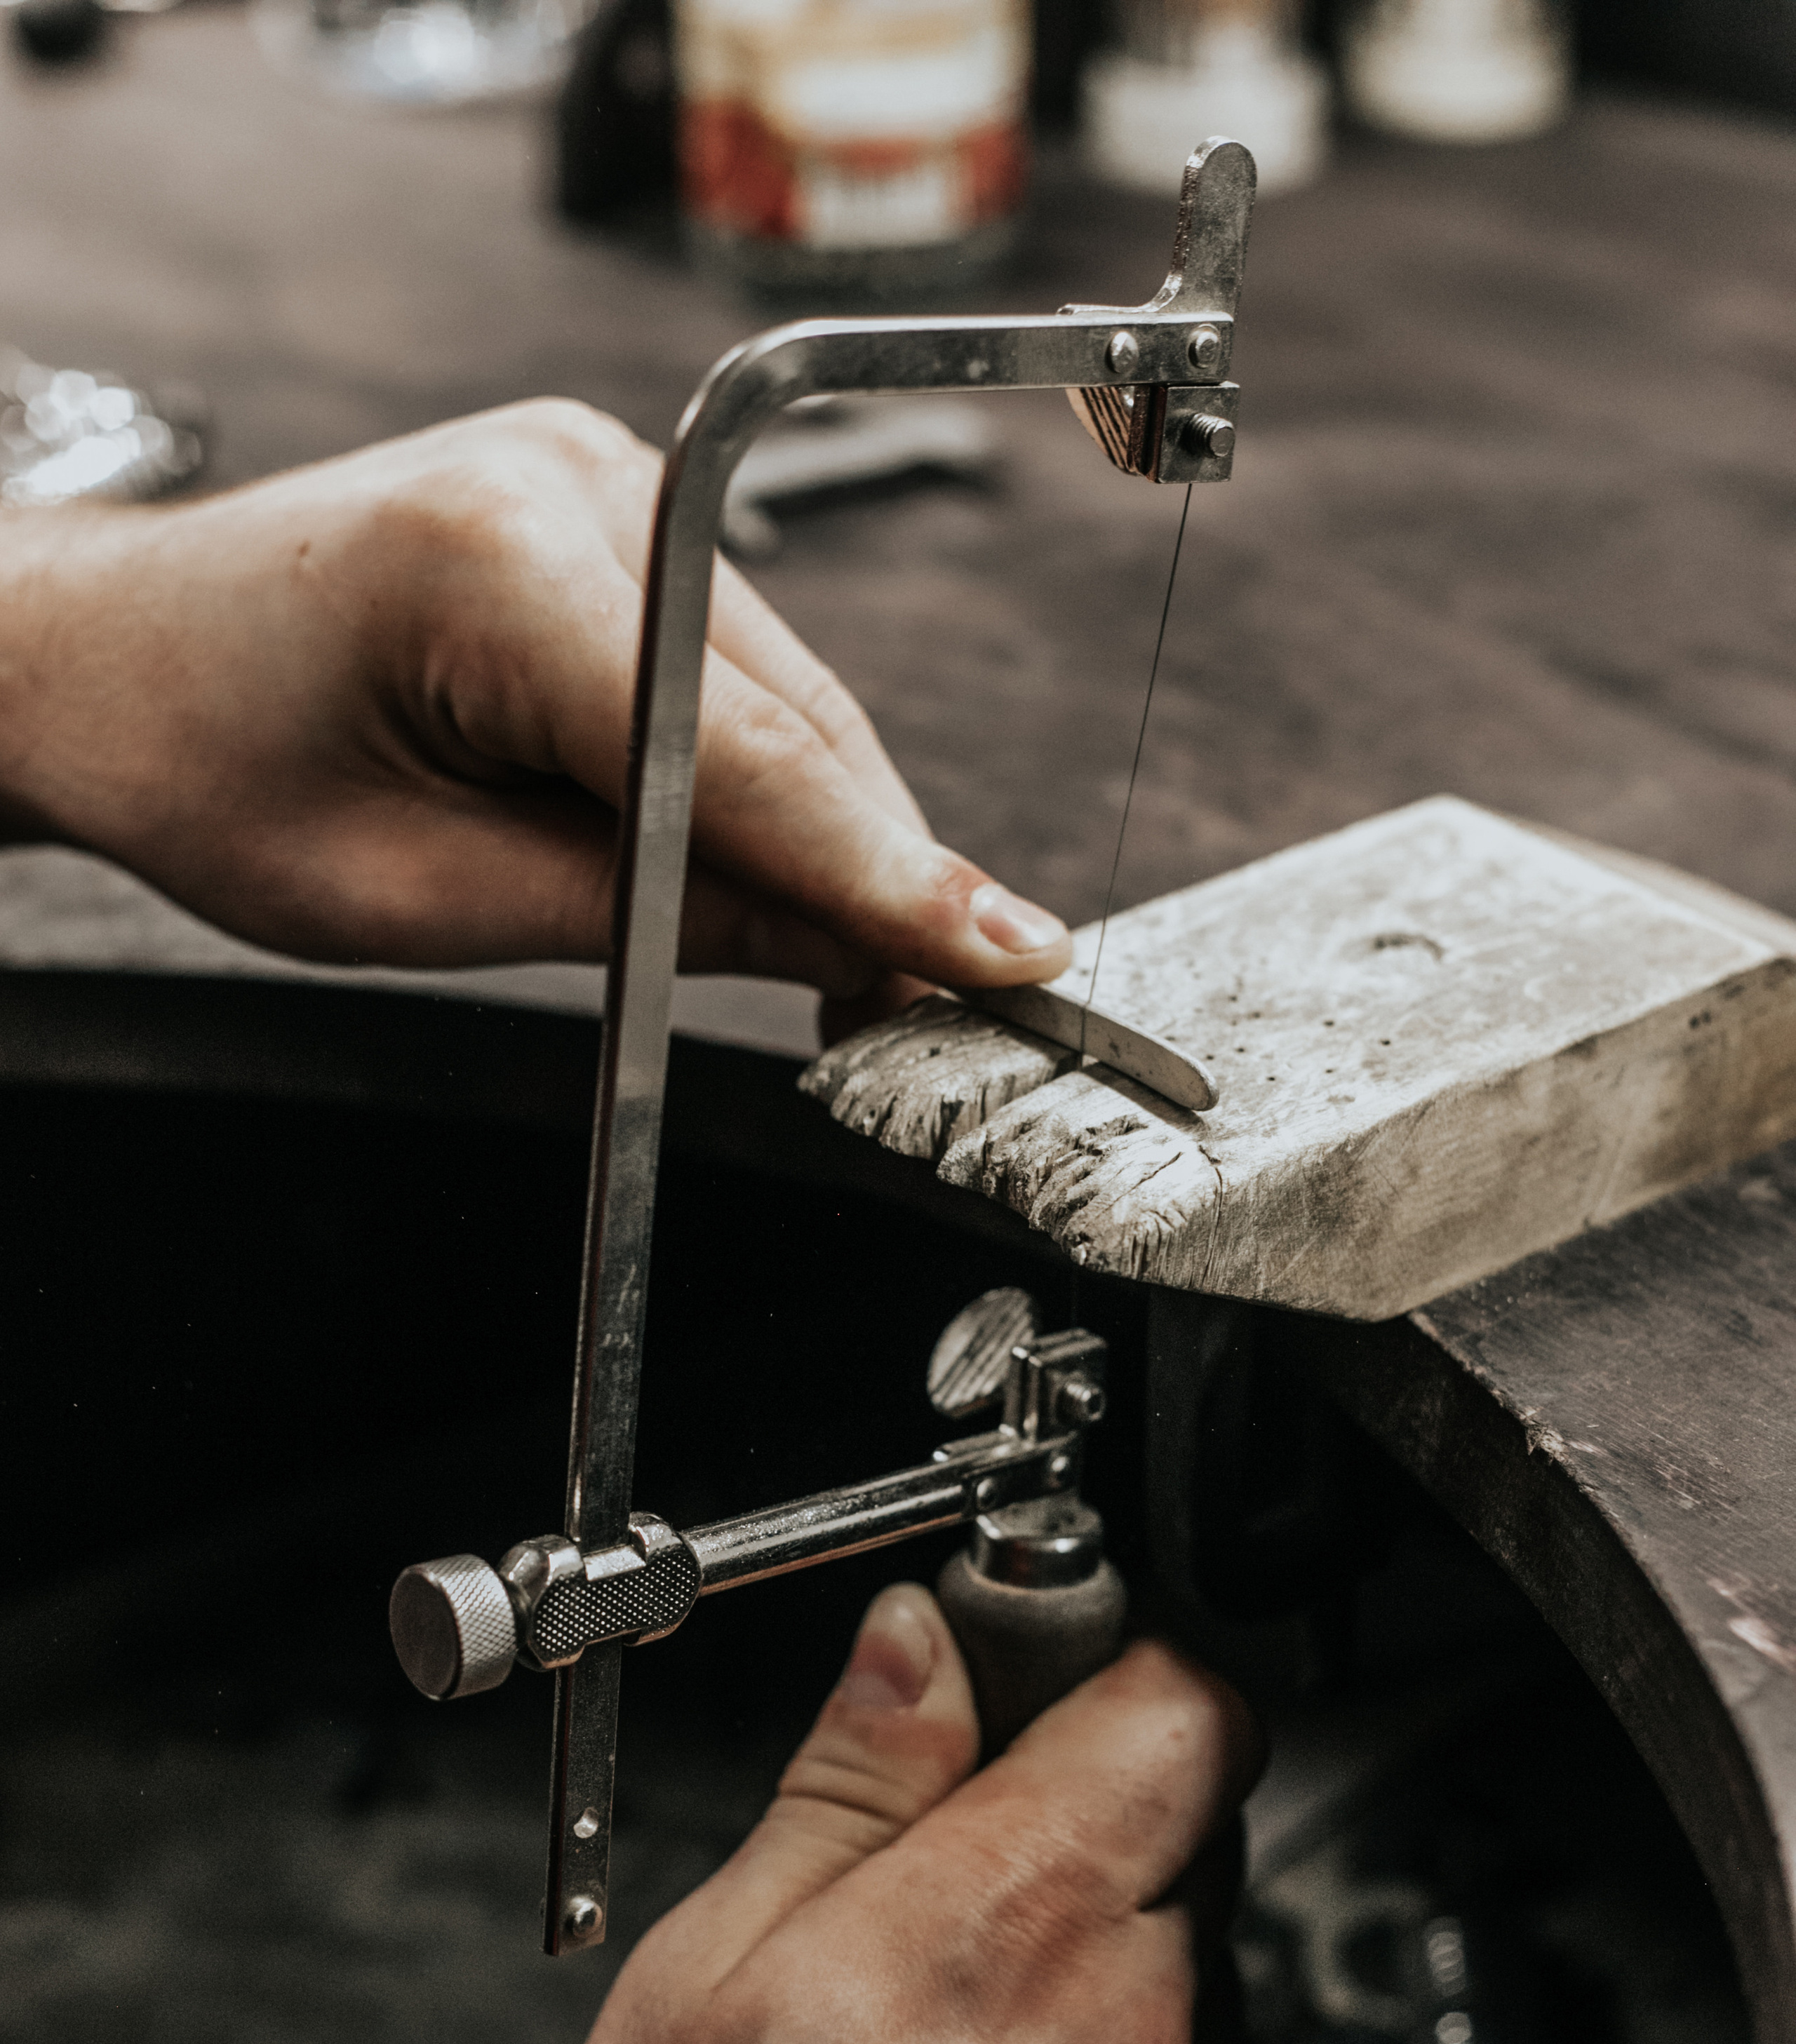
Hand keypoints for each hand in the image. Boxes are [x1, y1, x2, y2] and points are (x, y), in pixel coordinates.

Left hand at [0, 403, 1071, 1019]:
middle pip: (794, 717)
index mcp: (493, 563)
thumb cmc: (211, 764)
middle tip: (951, 1007)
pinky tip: (798, 869)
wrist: (107, 658)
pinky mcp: (611, 515)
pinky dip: (778, 775)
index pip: (744, 752)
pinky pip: (742, 667)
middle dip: (879, 867)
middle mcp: (570, 484)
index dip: (886, 873)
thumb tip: (845, 951)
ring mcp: (598, 481)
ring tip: (874, 966)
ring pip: (788, 694)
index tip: (1005, 958)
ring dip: (837, 827)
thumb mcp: (419, 897)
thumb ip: (648, 914)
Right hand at [379, 1587, 1257, 2043]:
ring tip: (926, 2000)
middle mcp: (1131, 2032)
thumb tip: (918, 1651)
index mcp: (1016, 1926)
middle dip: (1089, 1792)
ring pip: (1182, 1960)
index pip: (1190, 1701)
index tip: (1034, 1657)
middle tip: (946, 1829)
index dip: (1115, 1653)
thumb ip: (851, 1785)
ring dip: (1089, 1934)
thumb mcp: (714, 1966)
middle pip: (1193, 1822)